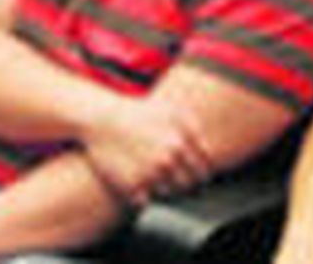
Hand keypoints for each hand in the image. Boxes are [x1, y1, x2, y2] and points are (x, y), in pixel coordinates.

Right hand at [84, 89, 215, 204]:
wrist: (101, 116)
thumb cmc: (137, 112)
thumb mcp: (171, 110)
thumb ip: (195, 130)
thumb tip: (211, 154)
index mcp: (181, 140)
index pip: (204, 172)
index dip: (201, 175)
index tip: (192, 172)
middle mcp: (168, 158)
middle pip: (188, 187)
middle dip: (183, 183)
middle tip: (170, 173)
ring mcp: (150, 174)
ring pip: (168, 195)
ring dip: (164, 188)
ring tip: (151, 172)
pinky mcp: (132, 186)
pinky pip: (146, 201)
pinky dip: (143, 195)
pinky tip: (136, 178)